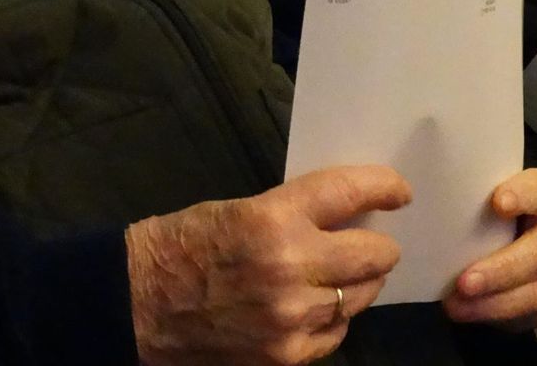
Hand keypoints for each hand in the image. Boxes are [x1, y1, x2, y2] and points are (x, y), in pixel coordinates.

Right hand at [127, 165, 410, 365]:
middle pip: (373, 255)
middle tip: (371, 241)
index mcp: (273, 219)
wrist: (138, 304)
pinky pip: (336, 333)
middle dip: (378, 246)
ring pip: (359, 297)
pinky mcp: (286, 355)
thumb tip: (342, 218)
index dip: (384, 188)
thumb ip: (292, 214)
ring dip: (356, 283)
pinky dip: (333, 318)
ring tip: (340, 274)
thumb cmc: (183, 245)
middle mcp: (290, 268)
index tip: (398, 192)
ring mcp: (292, 318)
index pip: (350, 194)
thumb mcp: (238, 210)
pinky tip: (316, 306)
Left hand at [442, 169, 536, 330]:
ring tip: (458, 306)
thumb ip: (486, 190)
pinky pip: (535, 314)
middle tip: (464, 283)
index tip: (498, 203)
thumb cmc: (517, 204)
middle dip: (500, 272)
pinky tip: (474, 314)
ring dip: (495, 304)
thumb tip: (433, 198)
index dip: (523, 196)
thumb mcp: (508, 186)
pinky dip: (501, 317)